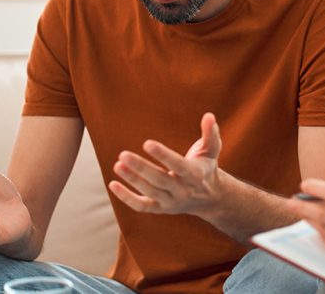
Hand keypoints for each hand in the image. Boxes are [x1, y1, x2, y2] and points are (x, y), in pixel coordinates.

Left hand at [108, 112, 223, 215]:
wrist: (210, 198)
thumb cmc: (206, 167)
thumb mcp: (212, 150)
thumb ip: (210, 133)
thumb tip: (209, 115)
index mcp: (195, 174)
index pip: (177, 165)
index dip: (163, 155)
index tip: (147, 143)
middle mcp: (183, 190)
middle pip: (160, 180)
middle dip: (141, 167)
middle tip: (123, 154)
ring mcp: (171, 202)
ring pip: (150, 192)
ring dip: (132, 179)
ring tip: (118, 164)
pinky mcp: (161, 209)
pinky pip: (142, 206)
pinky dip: (126, 198)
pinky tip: (113, 184)